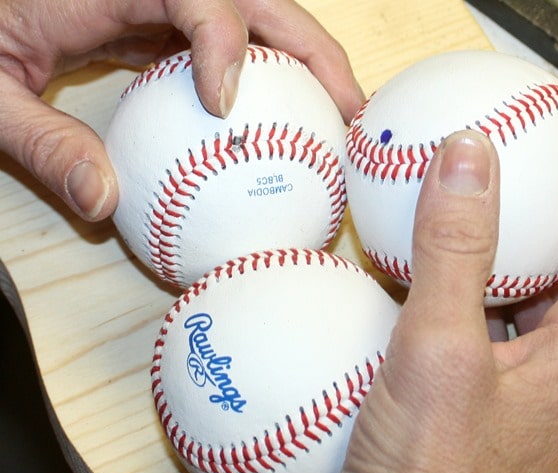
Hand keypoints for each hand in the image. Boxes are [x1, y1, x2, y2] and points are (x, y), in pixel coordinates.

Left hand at [0, 0, 363, 220]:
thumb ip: (43, 146)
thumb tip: (104, 204)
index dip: (222, 37)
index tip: (224, 104)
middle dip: (312, 49)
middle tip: (350, 109)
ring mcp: (162, 2)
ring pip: (256, 17)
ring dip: (305, 65)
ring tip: (339, 118)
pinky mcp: (162, 22)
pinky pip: (231, 45)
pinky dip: (269, 82)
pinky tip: (286, 124)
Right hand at [275, 75, 557, 472]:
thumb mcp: (436, 352)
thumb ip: (455, 249)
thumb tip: (467, 156)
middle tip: (557, 136)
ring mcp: (551, 389)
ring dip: (549, 233)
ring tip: (513, 187)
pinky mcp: (512, 401)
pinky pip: (524, 319)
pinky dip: (506, 278)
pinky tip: (462, 270)